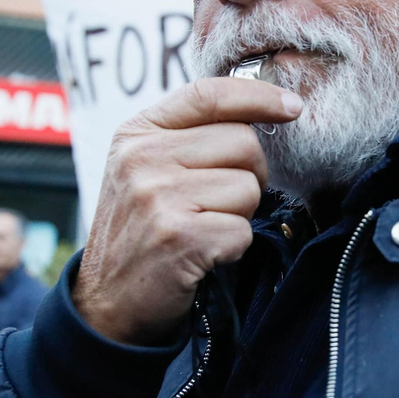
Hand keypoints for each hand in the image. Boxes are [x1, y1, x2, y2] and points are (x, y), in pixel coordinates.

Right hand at [73, 78, 299, 344]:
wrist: (107, 303)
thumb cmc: (141, 232)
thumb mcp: (146, 170)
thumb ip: (189, 137)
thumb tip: (264, 109)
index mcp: (136, 133)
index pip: (209, 94)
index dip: (259, 96)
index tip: (291, 107)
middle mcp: (142, 158)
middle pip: (243, 142)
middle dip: (249, 174)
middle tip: (219, 203)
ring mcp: (157, 198)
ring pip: (248, 187)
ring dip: (239, 215)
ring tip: (203, 229)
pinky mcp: (178, 237)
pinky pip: (242, 230)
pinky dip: (233, 247)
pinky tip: (203, 254)